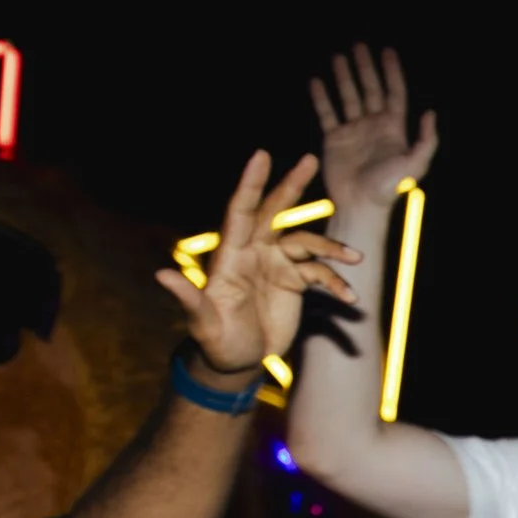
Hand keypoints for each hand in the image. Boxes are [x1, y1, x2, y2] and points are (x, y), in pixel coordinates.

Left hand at [154, 152, 360, 372]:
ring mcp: (276, 265)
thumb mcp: (203, 323)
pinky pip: (320, 273)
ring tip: (355, 258)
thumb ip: (188, 297)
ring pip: (308, 243)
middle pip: (275, 211)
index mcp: (231, 256)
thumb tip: (161, 275)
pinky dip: (337, 283)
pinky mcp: (294, 281)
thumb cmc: (215, 341)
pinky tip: (349, 298)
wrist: (238, 361)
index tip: (262, 155)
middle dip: (291, 185)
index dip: (251, 184)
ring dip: (332, 249)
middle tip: (309, 159)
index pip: (241, 212)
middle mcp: (255, 253)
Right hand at [309, 43, 437, 210]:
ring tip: (337, 56)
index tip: (387, 51)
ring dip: (344, 77)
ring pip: (348, 97)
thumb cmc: (389, 188)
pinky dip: (322, 98)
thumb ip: (426, 140)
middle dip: (365, 67)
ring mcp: (353, 131)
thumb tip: (430, 113)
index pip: (394, 93)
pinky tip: (317, 81)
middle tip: (359, 45)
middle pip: (370, 89)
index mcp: (393, 129)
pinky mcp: (335, 139)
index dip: (391, 72)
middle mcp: (373, 126)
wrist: (361, 205)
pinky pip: (327, 113)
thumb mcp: (415, 165)